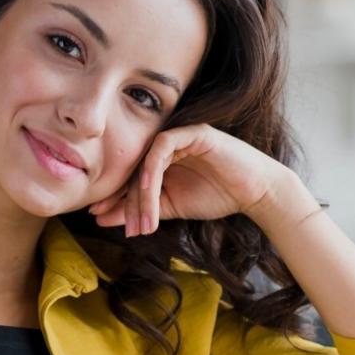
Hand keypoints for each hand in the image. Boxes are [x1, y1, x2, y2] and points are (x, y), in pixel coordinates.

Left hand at [86, 123, 293, 236]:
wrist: (255, 192)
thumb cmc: (216, 196)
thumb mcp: (170, 208)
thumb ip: (140, 210)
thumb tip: (100, 219)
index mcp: (158, 160)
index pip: (127, 176)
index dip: (112, 196)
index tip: (98, 216)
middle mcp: (164, 146)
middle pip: (132, 168)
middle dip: (121, 198)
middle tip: (115, 222)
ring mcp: (179, 136)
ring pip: (145, 161)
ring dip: (139, 193)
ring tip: (141, 220)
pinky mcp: (193, 133)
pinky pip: (163, 146)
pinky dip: (151, 169)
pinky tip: (147, 191)